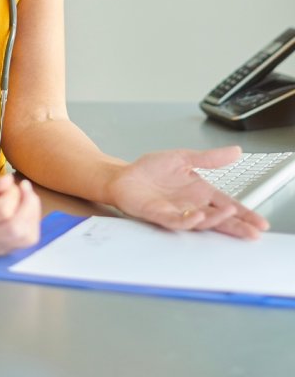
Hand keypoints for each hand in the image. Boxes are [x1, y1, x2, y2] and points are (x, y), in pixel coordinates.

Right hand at [0, 174, 40, 255]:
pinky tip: (23, 212)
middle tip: (25, 188)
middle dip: (29, 205)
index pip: (2, 211)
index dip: (13, 194)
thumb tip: (10, 180)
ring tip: (27, 199)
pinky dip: (29, 225)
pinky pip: (23, 243)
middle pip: (17, 228)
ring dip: (33, 216)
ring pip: (25, 239)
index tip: (11, 183)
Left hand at [107, 146, 269, 238]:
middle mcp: (191, 205)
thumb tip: (235, 151)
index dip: (244, 214)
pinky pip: (177, 221)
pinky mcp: (159, 214)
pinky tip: (198, 216)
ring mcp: (177, 212)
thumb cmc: (151, 170)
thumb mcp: (184, 158)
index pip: (226, 204)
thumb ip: (209, 158)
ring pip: (201, 222)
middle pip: (219, 218)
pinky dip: (188, 220)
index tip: (260, 222)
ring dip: (215, 220)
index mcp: (199, 192)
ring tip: (230, 214)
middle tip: (253, 232)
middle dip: (237, 226)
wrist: (124, 176)